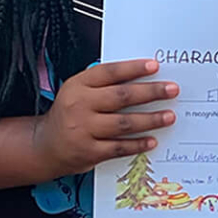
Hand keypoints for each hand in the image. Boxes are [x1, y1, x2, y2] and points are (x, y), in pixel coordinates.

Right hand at [32, 59, 178, 175]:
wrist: (45, 145)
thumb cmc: (69, 113)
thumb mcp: (78, 91)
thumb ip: (103, 83)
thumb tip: (140, 76)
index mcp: (78, 86)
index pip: (109, 72)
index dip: (133, 68)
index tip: (154, 66)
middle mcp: (80, 106)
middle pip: (121, 96)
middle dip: (150, 92)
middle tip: (171, 90)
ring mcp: (84, 130)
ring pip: (123, 123)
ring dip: (150, 119)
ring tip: (169, 116)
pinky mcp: (89, 152)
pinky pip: (119, 147)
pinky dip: (138, 144)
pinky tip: (152, 140)